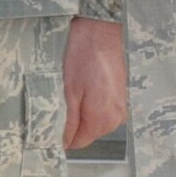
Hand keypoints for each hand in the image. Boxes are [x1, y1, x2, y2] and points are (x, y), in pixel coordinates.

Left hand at [64, 16, 127, 150]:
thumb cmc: (84, 56)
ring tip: (74, 93)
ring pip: (97, 124)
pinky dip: (93, 107)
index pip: (80, 142)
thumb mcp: (70, 91)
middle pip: (89, 134)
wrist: (100, 34)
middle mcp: (115, 118)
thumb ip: (70, 121)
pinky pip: (105, 113)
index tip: (54, 128)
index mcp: (101, 118)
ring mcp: (121, 108)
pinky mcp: (122, 99)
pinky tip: (86, 91)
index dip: (65, 137)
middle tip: (62, 103)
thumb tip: (66, 141)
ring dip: (84, 115)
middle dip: (75, 125)